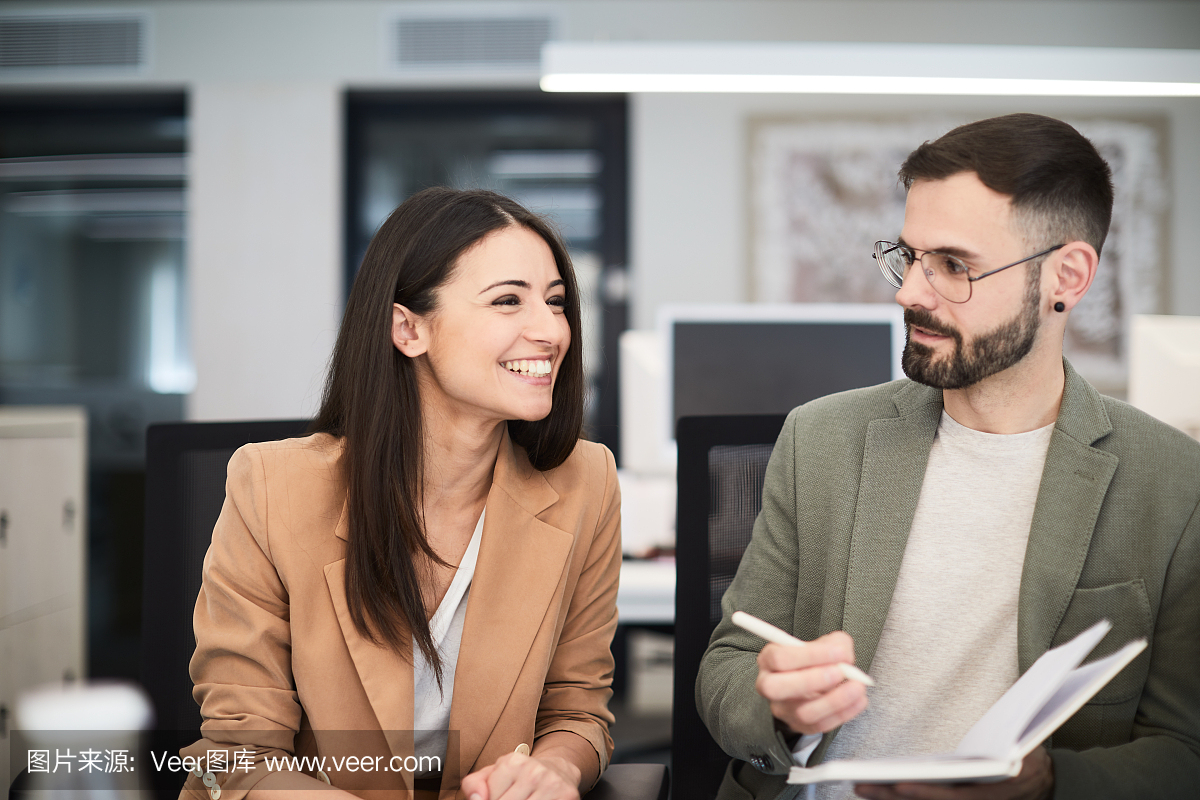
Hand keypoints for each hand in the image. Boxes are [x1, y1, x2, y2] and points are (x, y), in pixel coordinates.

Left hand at [461, 751, 580, 799]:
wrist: (557, 770)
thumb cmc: (520, 776)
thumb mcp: (494, 773)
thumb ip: (474, 784)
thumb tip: (476, 799)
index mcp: (512, 762)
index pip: (490, 798)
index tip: (499, 796)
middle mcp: (534, 771)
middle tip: (512, 797)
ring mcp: (552, 785)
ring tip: (524, 799)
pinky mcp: (567, 796)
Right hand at [755, 630, 867, 735]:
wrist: (813, 683)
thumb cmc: (814, 661)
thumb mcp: (823, 644)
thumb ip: (834, 643)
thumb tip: (844, 654)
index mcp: (769, 660)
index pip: (779, 658)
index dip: (810, 655)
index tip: (838, 652)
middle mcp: (769, 686)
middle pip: (777, 688)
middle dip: (812, 680)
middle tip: (840, 672)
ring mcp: (784, 709)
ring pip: (804, 712)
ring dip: (835, 700)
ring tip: (856, 687)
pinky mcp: (800, 726)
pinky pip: (821, 725)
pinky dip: (844, 713)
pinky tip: (859, 699)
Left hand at [854, 748, 1053, 799]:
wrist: (1051, 785)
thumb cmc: (1035, 759)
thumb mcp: (1029, 749)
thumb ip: (1013, 744)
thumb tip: (1006, 736)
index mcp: (995, 793)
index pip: (953, 797)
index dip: (925, 793)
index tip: (898, 785)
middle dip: (892, 797)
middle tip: (860, 786)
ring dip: (892, 798)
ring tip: (861, 785)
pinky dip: (906, 796)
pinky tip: (883, 788)